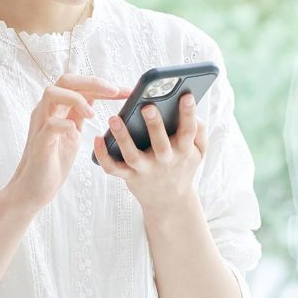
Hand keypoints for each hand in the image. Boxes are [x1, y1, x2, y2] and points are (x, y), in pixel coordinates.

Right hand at [4, 73, 132, 212]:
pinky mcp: (40, 142)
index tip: (125, 91)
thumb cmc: (54, 160)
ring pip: (52, 93)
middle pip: (65, 80)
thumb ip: (79, 113)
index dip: (102, 84)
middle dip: (92, 82)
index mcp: (56, 107)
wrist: (35, 187)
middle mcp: (46, 110)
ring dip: (76, 98)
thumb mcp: (73, 132)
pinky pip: (51, 124)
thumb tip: (95, 95)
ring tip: (92, 115)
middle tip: (114, 92)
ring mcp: (41, 124)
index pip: (77, 84)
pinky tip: (76, 131)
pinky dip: (66, 123)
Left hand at [92, 92, 206, 213]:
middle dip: (155, 125)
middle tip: (147, 106)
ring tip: (114, 118)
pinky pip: (113, 168)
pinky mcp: (129, 176)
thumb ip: (199, 131)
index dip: (188, 114)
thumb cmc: (182, 166)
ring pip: (132, 155)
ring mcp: (146, 169)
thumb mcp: (198, 152)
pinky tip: (97, 138)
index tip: (186, 95)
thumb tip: (192, 108)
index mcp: (183, 151)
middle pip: (160, 144)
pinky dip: (103, 155)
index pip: (188, 131)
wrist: (169, 202)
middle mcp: (165, 161)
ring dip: (123, 137)